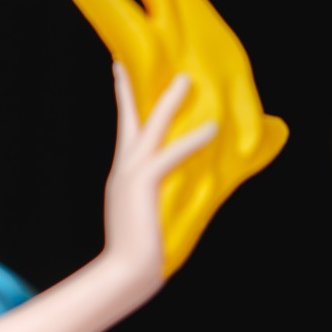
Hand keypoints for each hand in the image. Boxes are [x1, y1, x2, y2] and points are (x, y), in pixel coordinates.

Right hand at [101, 65, 217, 288]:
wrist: (126, 270)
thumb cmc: (141, 248)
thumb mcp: (152, 210)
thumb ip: (162, 189)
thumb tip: (183, 177)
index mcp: (124, 173)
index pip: (126, 129)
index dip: (125, 99)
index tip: (120, 72)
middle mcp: (124, 168)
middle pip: (130, 119)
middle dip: (134, 89)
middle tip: (132, 62)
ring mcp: (131, 175)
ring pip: (150, 129)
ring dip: (169, 103)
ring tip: (186, 81)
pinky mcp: (143, 185)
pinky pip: (171, 156)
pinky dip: (191, 141)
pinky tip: (211, 128)